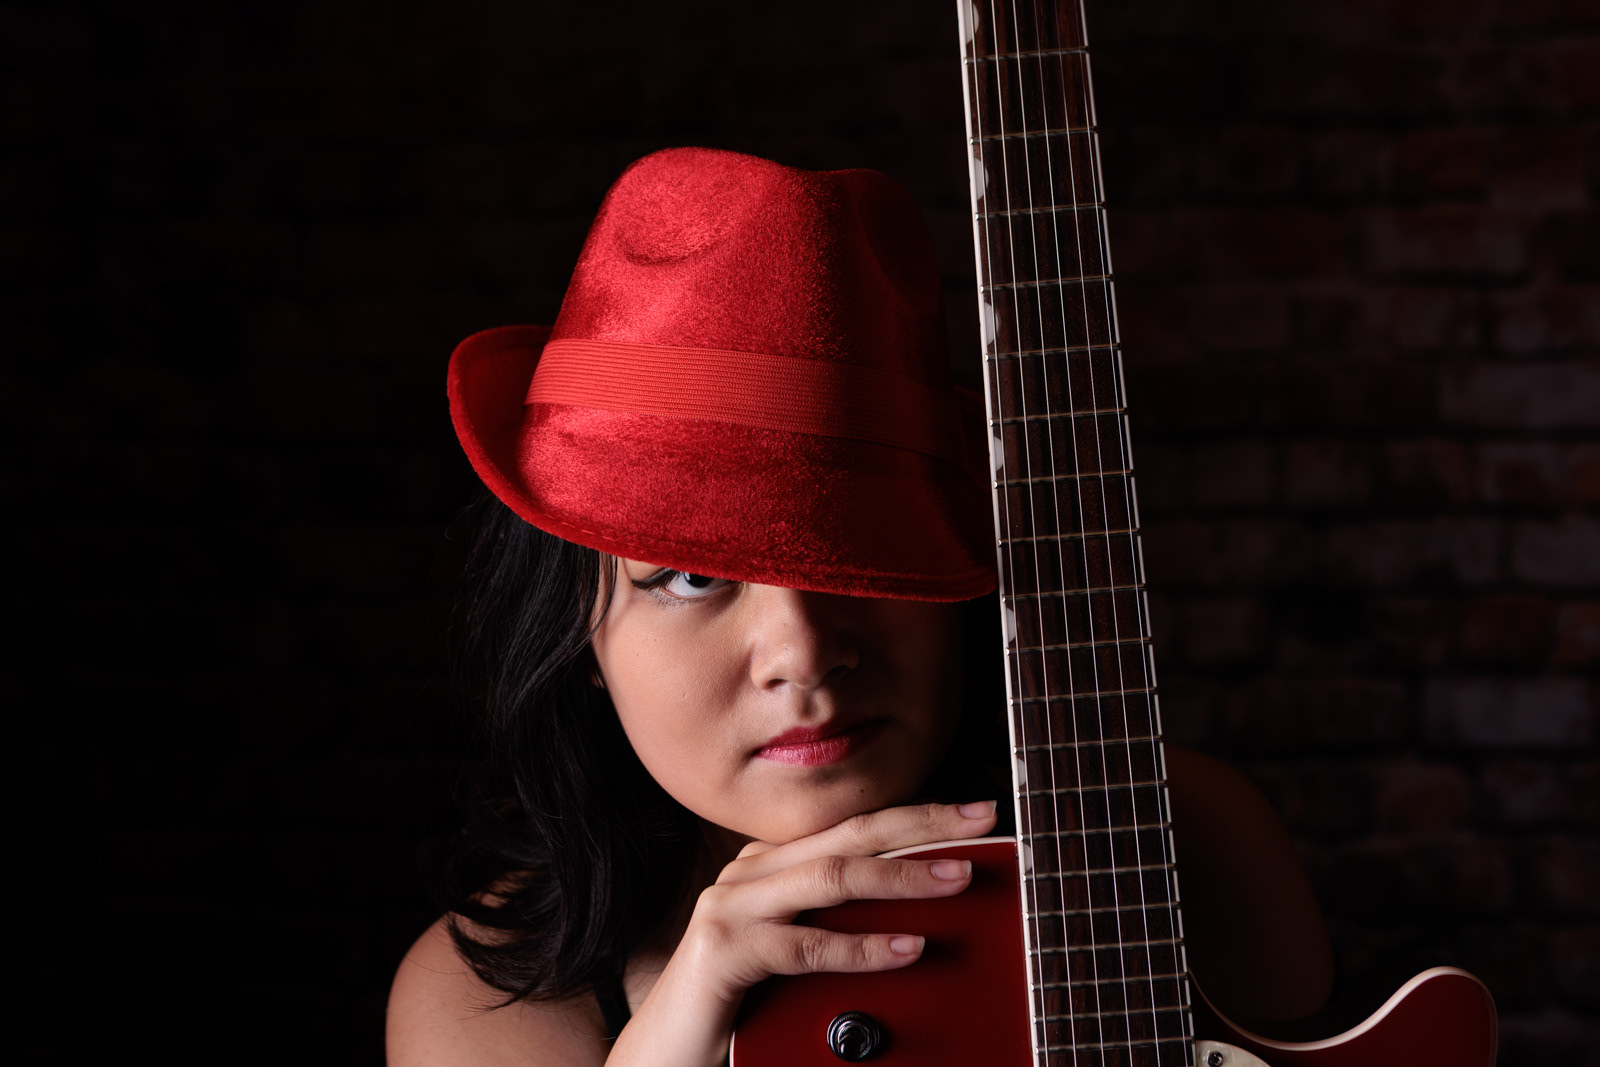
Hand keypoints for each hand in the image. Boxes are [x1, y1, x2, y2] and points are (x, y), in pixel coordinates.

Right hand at [606, 800, 998, 1066]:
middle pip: (849, 835)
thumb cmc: (739, 1008)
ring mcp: (733, 905)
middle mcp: (750, 873)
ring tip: (956, 880)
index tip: (975, 814)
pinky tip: (906, 950)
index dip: (917, 816)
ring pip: (832, 877)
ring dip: (902, 876)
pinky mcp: (723, 949)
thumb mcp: (798, 951)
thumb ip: (840, 922)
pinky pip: (805, 945)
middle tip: (980, 822)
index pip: (853, 826)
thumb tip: (922, 915)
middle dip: (921, 826)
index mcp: (770, 865)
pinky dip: (862, 947)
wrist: (664, 1055)